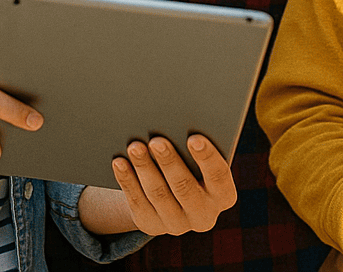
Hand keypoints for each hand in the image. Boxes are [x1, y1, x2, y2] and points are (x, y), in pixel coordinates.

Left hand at [111, 134, 236, 234]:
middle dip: (169, 162)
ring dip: (145, 168)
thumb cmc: (192, 160)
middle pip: (184, 187)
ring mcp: (176, 224)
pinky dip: (128, 180)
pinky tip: (119, 162)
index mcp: (223, 195)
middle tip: (156, 141)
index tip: (194, 138)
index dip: (207, 157)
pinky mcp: (151, 224)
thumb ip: (197, 145)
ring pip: (158, 194)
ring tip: (135, 146)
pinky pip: (137, 202)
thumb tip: (179, 118)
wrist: (173, 193)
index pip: (219, 175)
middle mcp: (204, 215)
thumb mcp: (200, 158)